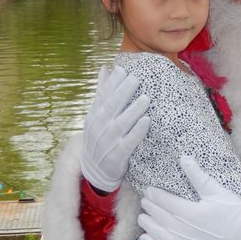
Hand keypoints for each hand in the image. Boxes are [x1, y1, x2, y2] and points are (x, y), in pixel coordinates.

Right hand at [80, 65, 150, 191]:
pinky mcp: (116, 157)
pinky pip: (128, 143)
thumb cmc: (100, 138)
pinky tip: (146, 121)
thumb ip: (103, 93)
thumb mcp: (97, 116)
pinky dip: (137, 132)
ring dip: (133, 111)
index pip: (102, 97)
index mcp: (94, 116)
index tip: (122, 69)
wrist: (94, 171)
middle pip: (110, 108)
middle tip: (135, 78)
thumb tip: (105, 68)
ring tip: (146, 98)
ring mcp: (106, 143)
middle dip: (122, 93)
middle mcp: (98, 128)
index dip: (112, 83)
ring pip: (120, 125)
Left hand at [138, 156, 240, 239]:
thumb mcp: (217, 192)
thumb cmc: (234, 215)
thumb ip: (198, 176)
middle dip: (149, 206)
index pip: (163, 200)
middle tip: (145, 200)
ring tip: (143, 216)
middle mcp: (180, 229)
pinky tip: (145, 237)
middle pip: (157, 215)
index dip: (154, 194)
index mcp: (187, 211)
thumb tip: (184, 158)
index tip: (149, 189)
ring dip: (147, 223)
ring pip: (155, 232)